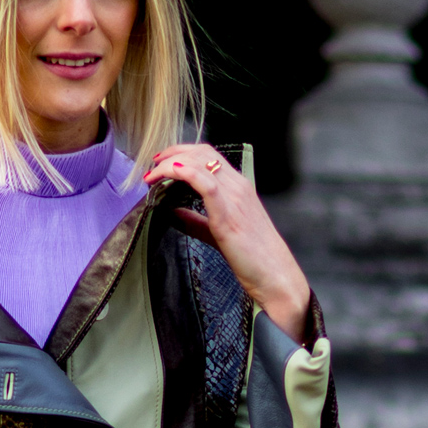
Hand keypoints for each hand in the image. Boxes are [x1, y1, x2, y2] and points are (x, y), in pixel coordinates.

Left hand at [143, 143, 311, 345]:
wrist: (274, 275)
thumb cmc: (252, 257)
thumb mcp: (218, 231)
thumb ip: (195, 220)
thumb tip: (171, 211)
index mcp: (239, 186)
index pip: (209, 155)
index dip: (182, 153)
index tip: (162, 162)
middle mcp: (238, 186)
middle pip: (202, 152)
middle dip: (172, 153)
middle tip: (152, 165)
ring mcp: (234, 198)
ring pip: (201, 163)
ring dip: (171, 163)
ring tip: (152, 175)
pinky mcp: (228, 215)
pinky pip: (206, 184)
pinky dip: (185, 173)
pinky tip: (171, 173)